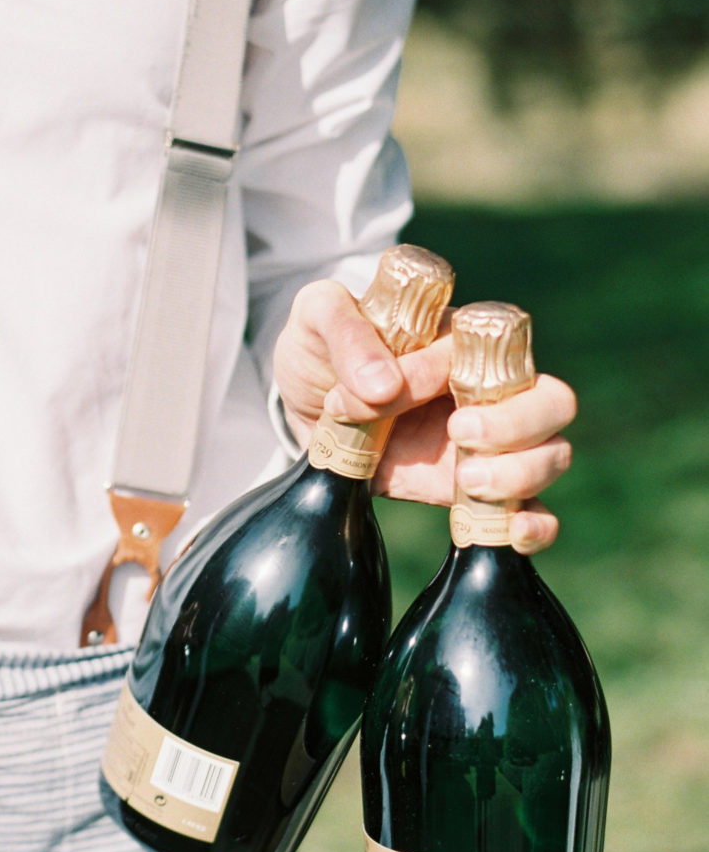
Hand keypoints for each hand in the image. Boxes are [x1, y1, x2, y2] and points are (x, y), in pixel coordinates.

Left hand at [273, 280, 576, 552]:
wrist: (300, 406)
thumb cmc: (321, 346)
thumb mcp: (318, 318)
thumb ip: (348, 336)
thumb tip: (381, 385)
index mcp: (460, 339)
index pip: (499, 352)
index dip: (473, 376)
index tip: (418, 396)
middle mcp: (488, 389)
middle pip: (552, 401)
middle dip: (519, 424)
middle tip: (460, 435)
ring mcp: (489, 443)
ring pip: (551, 453)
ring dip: (523, 473)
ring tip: (467, 484)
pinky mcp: (476, 491)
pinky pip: (531, 511)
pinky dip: (535, 525)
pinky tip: (514, 533)